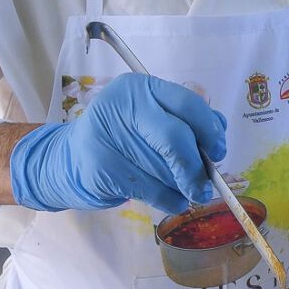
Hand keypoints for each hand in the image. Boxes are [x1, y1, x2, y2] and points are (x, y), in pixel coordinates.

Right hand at [9, 75, 225, 212]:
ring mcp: (109, 135)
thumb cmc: (122, 139)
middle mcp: (123, 104)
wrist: (70, 161)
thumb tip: (217, 142)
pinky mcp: (102, 167)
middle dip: (197, 168)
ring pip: (165, 168)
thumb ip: (186, 123)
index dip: (210, 130)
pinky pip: (151, 189)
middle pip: (176, 138)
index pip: (188, 104)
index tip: (218, 152)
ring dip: (184, 189)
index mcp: (141, 87)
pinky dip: (169, 200)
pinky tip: (172, 201)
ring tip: (187, 194)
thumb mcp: (151, 120)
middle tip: (206, 186)